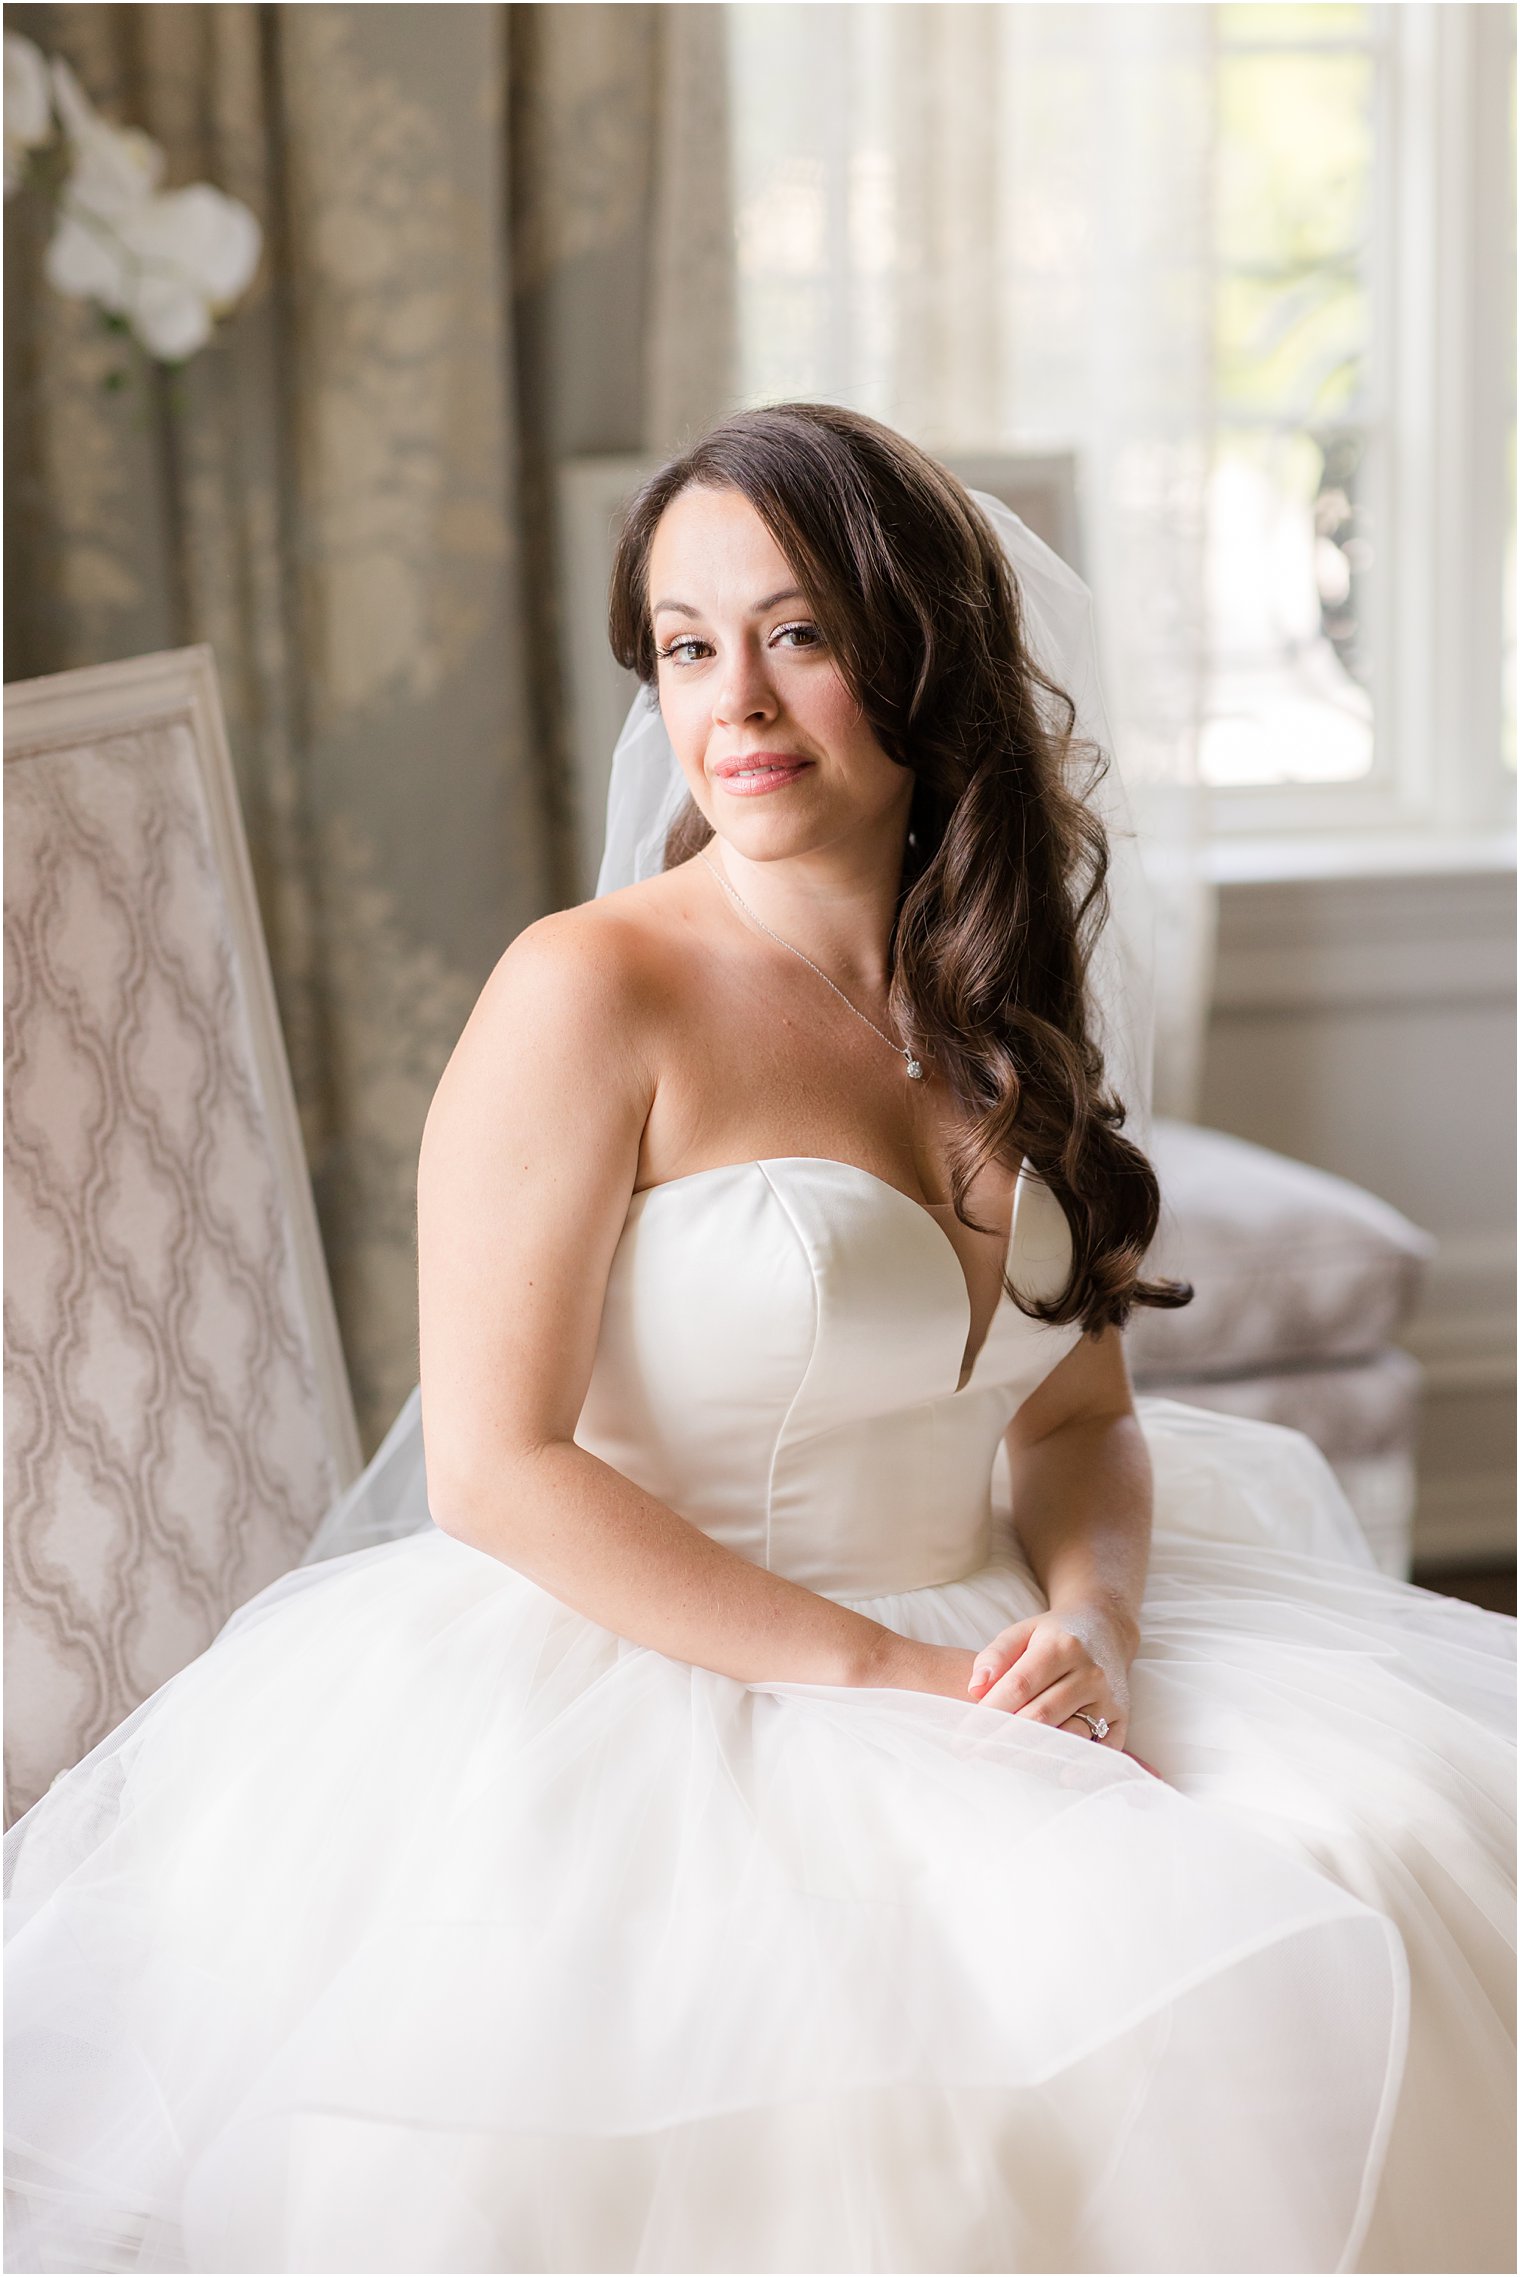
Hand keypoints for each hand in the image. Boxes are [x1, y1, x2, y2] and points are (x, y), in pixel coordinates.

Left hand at [965, 1605, 1133, 1749]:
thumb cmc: (1054, 1636)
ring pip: (1069, 1734)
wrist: (1106, 1630)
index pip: (1019, 1686)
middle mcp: (1089, 1672)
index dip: (988, 1713)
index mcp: (1060, 1646)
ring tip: (1002, 1765)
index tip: (964, 1733)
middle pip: (1041, 1715)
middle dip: (1003, 1738)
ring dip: (1034, 1754)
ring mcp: (1108, 1697)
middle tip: (975, 1754)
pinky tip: (1058, 1775)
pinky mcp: (1122, 1717)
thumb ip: (995, 1656)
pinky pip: (1104, 1748)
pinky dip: (1082, 1765)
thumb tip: (974, 1689)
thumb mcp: (1022, 1632)